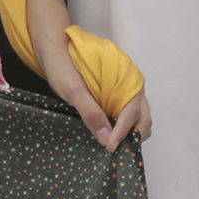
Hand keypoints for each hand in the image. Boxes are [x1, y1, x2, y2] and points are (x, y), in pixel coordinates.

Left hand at [30, 25, 151, 151]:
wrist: (55, 48)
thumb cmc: (63, 65)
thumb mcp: (73, 90)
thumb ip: (91, 113)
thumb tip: (106, 138)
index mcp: (124, 80)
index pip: (131, 114)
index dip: (121, 133)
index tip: (110, 148)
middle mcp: (131, 84)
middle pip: (142, 118)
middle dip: (132, 136)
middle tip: (114, 149)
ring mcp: (126, 89)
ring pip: (139, 117)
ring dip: (130, 132)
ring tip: (112, 143)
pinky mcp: (118, 93)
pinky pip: (129, 113)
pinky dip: (124, 126)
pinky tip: (110, 132)